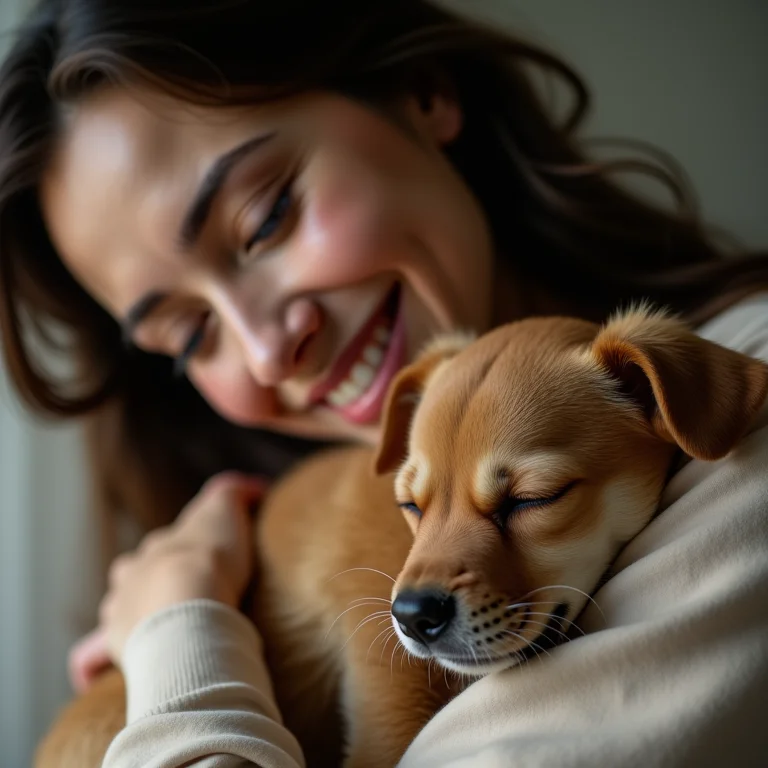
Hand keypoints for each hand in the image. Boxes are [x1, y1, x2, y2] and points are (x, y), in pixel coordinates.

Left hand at [68, 472, 266, 693]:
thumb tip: (252, 487)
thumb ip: (234, 493)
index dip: (183, 554)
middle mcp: (131, 574)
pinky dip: (91, 662)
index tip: (205, 565)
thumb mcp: (225, 510)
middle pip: (134, 575)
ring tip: (158, 635)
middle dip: (150, 585)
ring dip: (133, 618)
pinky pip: (90, 656)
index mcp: (156, 547)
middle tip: (182, 601)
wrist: (189, 602)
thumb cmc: (209, 558)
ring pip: (116, 609)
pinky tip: (91, 675)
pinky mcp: (111, 644)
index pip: (164, 546)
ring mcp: (118, 610)